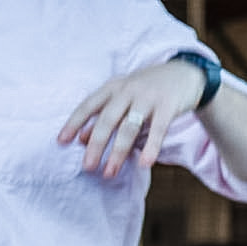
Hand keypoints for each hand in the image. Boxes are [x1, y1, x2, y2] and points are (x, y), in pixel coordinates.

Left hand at [59, 57, 208, 179]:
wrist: (185, 73)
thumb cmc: (148, 89)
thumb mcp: (123, 96)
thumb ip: (103, 115)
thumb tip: (80, 139)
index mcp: (113, 87)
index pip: (88, 106)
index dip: (74, 123)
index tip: (61, 142)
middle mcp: (128, 90)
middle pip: (108, 119)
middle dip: (96, 144)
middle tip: (88, 167)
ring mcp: (149, 97)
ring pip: (130, 127)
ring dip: (118, 151)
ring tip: (110, 172)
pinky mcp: (168, 106)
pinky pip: (158, 130)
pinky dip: (151, 147)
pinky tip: (144, 163)